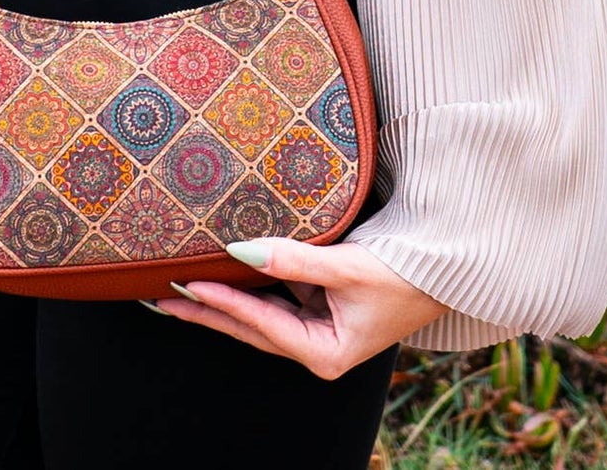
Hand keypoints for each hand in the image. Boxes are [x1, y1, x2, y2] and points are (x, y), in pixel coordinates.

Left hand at [148, 237, 447, 378]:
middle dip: (205, 310)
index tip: (188, 281)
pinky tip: (220, 271)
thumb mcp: (349, 269)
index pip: (262, 325)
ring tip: (175, 286)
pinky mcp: (318, 304)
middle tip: (160, 297)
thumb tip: (242, 253)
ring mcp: (315, 325)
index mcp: (325, 354)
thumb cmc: (405, 276)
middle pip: (248, 327)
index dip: (225, 301)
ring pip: (256, 312)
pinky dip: (246, 283)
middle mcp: (315, 345)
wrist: (446, 270)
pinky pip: (273, 293)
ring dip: (219, 298)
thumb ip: (295, 260)